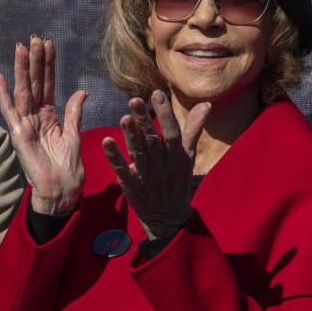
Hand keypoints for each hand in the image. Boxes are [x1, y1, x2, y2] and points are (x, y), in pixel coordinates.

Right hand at [0, 35, 87, 213]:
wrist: (61, 190)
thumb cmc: (68, 168)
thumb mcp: (74, 135)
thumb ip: (74, 112)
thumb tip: (82, 91)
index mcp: (49, 116)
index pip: (47, 84)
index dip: (48, 65)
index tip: (49, 44)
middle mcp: (35, 116)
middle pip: (34, 83)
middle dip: (35, 61)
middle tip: (36, 38)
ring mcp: (25, 124)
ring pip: (23, 91)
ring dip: (22, 70)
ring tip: (23, 48)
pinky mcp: (19, 134)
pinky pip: (10, 111)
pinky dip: (4, 94)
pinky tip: (0, 76)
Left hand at [102, 90, 209, 240]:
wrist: (168, 216)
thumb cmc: (177, 180)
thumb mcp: (189, 156)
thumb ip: (194, 129)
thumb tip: (205, 104)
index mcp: (177, 156)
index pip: (172, 133)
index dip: (165, 114)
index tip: (157, 94)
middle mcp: (162, 165)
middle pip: (153, 140)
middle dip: (144, 119)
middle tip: (134, 100)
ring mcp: (146, 176)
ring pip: (138, 153)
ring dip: (130, 136)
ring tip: (124, 118)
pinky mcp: (131, 185)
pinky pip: (122, 169)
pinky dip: (114, 156)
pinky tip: (106, 141)